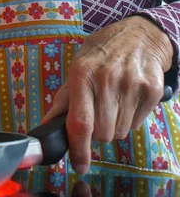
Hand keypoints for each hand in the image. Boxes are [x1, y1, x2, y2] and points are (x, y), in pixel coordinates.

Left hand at [42, 16, 172, 174]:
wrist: (140, 34)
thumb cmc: (103, 52)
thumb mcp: (78, 66)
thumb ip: (64, 98)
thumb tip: (48, 125)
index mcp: (83, 73)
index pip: (80, 122)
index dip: (79, 149)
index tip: (79, 164)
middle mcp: (107, 79)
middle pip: (102, 134)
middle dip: (98, 131)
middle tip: (98, 111)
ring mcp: (132, 85)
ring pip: (120, 132)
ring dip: (114, 124)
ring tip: (114, 100)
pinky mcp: (151, 91)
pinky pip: (137, 124)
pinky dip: (131, 118)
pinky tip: (128, 97)